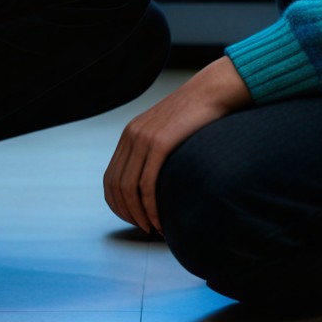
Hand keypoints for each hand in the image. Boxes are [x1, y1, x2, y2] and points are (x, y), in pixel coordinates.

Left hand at [103, 56, 250, 234]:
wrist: (211, 91)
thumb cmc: (195, 115)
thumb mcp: (166, 130)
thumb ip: (154, 148)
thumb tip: (153, 179)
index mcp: (130, 134)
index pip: (110, 178)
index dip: (116, 204)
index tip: (132, 219)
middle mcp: (132, 135)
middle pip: (116, 186)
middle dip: (126, 213)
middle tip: (142, 228)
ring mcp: (144, 138)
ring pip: (129, 189)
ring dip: (138, 215)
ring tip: (151, 229)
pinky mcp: (160, 143)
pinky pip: (147, 184)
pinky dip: (150, 207)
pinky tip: (159, 220)